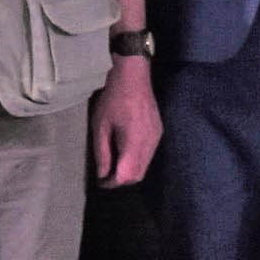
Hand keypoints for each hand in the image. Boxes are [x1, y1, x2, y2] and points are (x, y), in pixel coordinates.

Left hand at [92, 57, 162, 187]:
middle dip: (121, 180)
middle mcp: (149, 144)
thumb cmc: (113, 99)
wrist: (134, 77)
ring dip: (129, 171)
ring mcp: (156, 138)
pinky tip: (125, 151)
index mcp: (134, 142)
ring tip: (113, 164)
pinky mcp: (158, 132)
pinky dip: (137, 160)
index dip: (113, 183)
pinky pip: (148, 155)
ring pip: (145, 166)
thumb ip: (102, 153)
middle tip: (106, 175)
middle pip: (138, 175)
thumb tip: (102, 174)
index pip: (126, 175)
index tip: (101, 182)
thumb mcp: (101, 126)